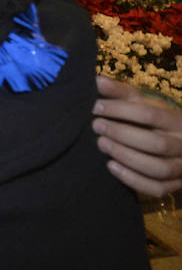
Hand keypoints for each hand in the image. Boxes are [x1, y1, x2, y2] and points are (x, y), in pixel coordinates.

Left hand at [93, 75, 181, 196]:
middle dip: (122, 134)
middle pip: (155, 143)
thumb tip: (97, 80)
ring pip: (157, 168)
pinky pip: (156, 188)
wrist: (178, 145)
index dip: (121, 110)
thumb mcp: (143, 104)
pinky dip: (132, 179)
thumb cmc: (154, 121)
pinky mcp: (174, 186)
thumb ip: (121, 93)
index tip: (96, 107)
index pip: (151, 114)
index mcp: (178, 121)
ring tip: (101, 143)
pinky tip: (111, 166)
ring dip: (125, 156)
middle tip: (97, 126)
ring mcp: (181, 168)